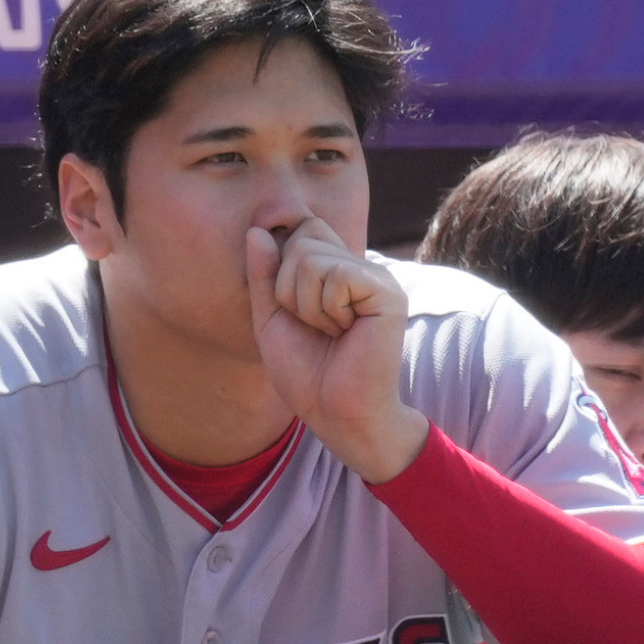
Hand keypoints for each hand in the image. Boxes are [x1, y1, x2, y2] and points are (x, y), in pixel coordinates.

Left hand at [245, 218, 426, 482]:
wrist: (336, 413)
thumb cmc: (307, 374)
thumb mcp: (271, 320)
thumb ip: (263, 276)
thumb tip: (257, 230)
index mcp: (337, 271)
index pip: (302, 230)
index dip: (282, 269)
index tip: (295, 313)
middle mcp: (360, 268)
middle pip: (304, 236)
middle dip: (289, 287)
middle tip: (313, 326)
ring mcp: (376, 278)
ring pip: (312, 257)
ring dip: (305, 305)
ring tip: (329, 332)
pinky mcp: (387, 293)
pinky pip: (335, 276)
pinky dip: (325, 310)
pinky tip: (345, 333)